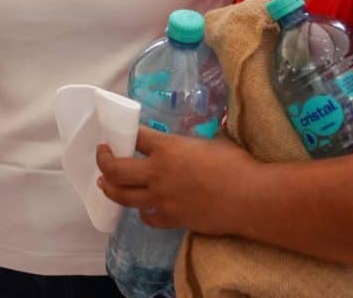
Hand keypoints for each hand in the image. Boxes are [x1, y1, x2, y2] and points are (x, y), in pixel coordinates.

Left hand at [96, 126, 255, 235]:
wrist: (249, 198)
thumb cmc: (236, 164)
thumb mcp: (212, 141)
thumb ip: (193, 143)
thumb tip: (197, 140)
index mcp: (167, 147)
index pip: (134, 136)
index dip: (124, 133)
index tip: (118, 133)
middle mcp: (157, 172)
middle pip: (115, 169)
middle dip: (104, 161)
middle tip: (102, 155)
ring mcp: (161, 199)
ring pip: (122, 196)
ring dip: (110, 189)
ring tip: (105, 184)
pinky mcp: (170, 219)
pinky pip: (147, 217)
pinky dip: (143, 212)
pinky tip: (144, 208)